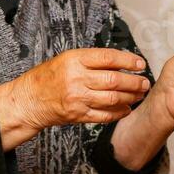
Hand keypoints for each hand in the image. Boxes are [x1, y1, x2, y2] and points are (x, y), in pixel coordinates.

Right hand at [0, 48, 149, 145]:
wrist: (28, 100)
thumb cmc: (47, 77)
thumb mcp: (66, 59)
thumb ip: (91, 60)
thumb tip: (120, 62)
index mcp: (74, 59)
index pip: (108, 57)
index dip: (128, 60)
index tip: (140, 63)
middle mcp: (76, 78)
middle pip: (114, 80)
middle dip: (134, 82)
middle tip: (145, 82)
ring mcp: (77, 98)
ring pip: (112, 98)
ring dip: (130, 97)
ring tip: (139, 94)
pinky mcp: (78, 115)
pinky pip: (104, 115)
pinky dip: (118, 113)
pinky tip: (126, 109)